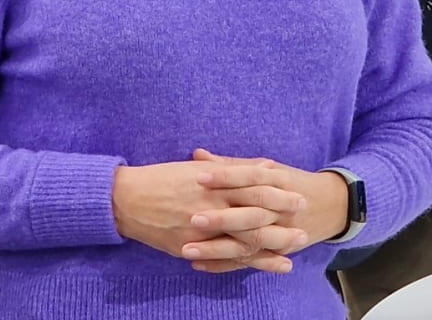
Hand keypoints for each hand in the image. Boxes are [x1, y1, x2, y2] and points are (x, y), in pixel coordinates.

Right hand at [112, 161, 307, 273]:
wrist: (127, 199)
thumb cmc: (162, 179)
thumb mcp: (195, 168)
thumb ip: (230, 168)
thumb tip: (263, 166)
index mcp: (211, 181)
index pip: (251, 185)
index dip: (276, 190)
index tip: (298, 193)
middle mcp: (209, 204)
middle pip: (253, 212)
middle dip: (281, 217)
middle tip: (305, 220)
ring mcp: (200, 229)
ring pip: (243, 238)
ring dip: (272, 243)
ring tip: (295, 247)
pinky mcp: (191, 248)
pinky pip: (224, 257)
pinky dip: (248, 262)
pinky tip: (268, 265)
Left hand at [184, 149, 350, 273]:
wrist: (331, 206)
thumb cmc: (290, 182)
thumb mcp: (268, 168)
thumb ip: (232, 165)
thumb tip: (198, 155)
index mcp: (278, 181)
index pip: (250, 177)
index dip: (226, 176)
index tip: (199, 176)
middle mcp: (280, 209)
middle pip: (251, 213)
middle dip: (222, 218)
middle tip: (193, 218)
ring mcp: (280, 233)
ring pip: (249, 242)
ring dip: (218, 249)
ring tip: (187, 250)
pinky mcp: (277, 252)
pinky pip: (249, 261)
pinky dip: (224, 265)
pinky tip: (199, 265)